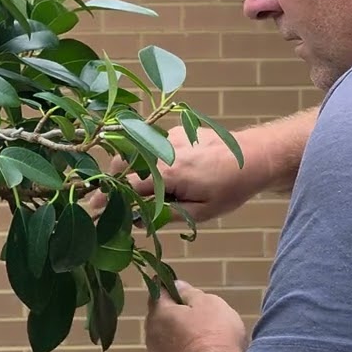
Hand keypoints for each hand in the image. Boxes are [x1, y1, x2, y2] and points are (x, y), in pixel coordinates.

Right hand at [90, 125, 256, 223]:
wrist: (258, 156)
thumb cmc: (231, 188)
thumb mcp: (201, 212)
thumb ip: (166, 215)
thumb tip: (137, 220)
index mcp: (167, 173)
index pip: (126, 185)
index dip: (107, 197)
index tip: (92, 207)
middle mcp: (162, 151)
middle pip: (123, 164)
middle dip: (114, 180)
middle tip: (114, 197)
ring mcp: (169, 137)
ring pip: (136, 152)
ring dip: (132, 168)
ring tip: (142, 185)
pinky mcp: (178, 130)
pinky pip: (154, 144)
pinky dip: (153, 156)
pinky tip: (170, 168)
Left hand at [145, 281, 247, 351]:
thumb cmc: (214, 336)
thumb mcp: (208, 304)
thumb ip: (190, 293)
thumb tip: (177, 286)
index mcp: (158, 312)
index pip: (157, 291)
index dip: (166, 285)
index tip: (173, 282)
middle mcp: (151, 333)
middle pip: (160, 315)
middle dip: (174, 310)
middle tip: (195, 309)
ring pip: (166, 336)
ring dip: (179, 332)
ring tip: (202, 333)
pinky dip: (184, 350)